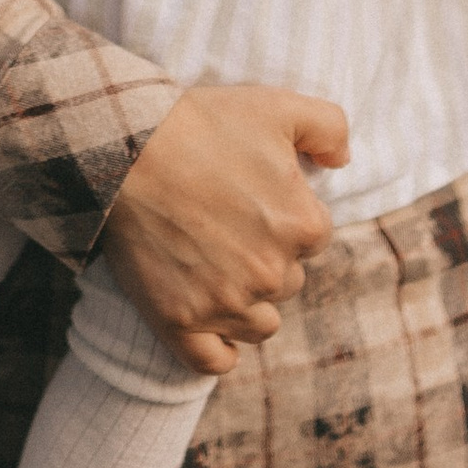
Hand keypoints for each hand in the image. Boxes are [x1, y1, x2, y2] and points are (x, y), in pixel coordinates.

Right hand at [102, 83, 349, 375]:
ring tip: (212, 266)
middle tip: (223, 222)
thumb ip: (329, 127)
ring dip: (245, 303)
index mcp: (304, 226)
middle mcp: (273, 274)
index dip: (283, 215)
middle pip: (286, 282)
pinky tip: (207, 321)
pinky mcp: (180, 322)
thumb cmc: (200, 124)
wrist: (124, 146)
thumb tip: (343, 161)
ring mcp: (225, 304)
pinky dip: (217, 348)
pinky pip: (215, 361)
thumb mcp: (276, 106)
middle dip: (264, 258)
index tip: (249, 197)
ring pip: (259, 325)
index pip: (312, 238)